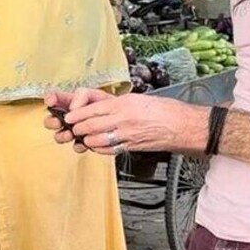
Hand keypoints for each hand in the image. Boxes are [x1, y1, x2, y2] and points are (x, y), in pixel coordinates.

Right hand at [43, 89, 114, 151]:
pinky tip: (84, 143)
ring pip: (59, 136)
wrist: (121, 119)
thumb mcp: (95, 94)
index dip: (50, 99)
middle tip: (58, 122)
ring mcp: (74, 131)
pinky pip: (76, 146)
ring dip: (62, 136)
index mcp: (70, 102)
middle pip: (50, 120)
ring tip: (70, 134)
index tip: (51, 101)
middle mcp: (68, 117)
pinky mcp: (83, 142)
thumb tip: (72, 109)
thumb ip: (82, 96)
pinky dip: (79, 145)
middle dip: (51, 122)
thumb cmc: (106, 104)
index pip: (55, 99)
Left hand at [57, 93, 207, 155]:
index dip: (76, 115)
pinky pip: (108, 150)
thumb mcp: (136, 99)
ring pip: (95, 140)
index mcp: (122, 104)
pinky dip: (98, 149)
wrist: (181, 125)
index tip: (69, 117)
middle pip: (89, 126)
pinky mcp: (130, 147)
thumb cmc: (162, 109)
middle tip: (74, 128)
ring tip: (84, 137)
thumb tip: (98, 107)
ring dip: (86, 140)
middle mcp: (122, 119)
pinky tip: (97, 146)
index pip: (91, 109)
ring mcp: (126, 135)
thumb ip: (115, 103)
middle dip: (78, 128)